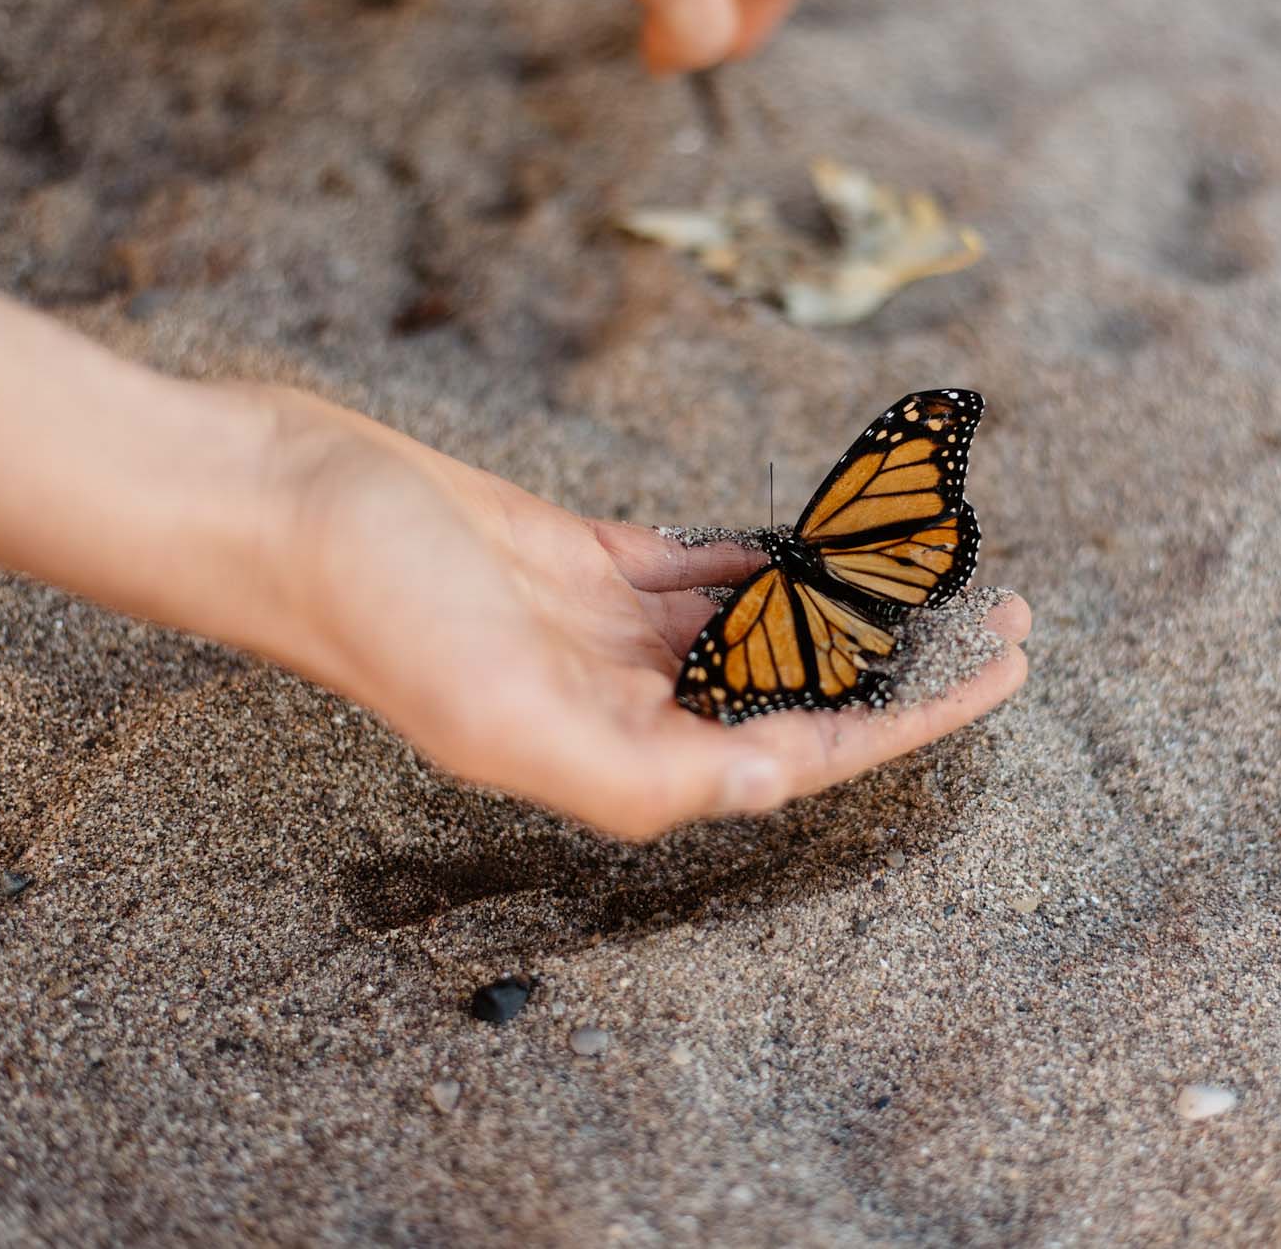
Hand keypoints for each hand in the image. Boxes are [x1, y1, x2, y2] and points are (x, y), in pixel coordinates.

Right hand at [0, 276, 1028, 840]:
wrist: (276, 499)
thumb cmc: (367, 607)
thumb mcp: (495, 709)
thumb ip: (635, 768)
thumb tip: (769, 781)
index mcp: (615, 754)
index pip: (801, 750)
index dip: (914, 719)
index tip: (1004, 669)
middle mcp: (622, 703)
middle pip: (797, 692)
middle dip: (903, 659)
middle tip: (1002, 604)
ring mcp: (604, 631)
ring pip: (759, 627)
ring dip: (845, 603)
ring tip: (934, 566)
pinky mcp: (580, 560)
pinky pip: (703, 567)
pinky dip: (768, 554)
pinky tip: (823, 541)